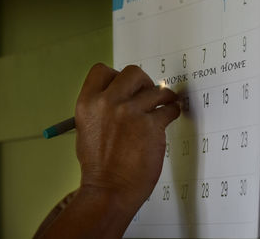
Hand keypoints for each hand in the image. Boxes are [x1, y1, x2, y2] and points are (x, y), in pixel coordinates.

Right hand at [75, 63, 179, 206]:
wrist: (109, 190)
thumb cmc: (98, 165)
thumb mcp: (87, 129)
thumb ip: (101, 108)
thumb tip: (121, 95)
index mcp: (88, 103)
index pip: (102, 70)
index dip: (117, 76)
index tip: (127, 86)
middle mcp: (108, 103)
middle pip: (133, 73)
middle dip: (144, 82)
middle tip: (148, 94)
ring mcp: (131, 113)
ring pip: (157, 90)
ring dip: (164, 97)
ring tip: (165, 104)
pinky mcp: (152, 125)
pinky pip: (170, 108)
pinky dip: (172, 111)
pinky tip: (169, 116)